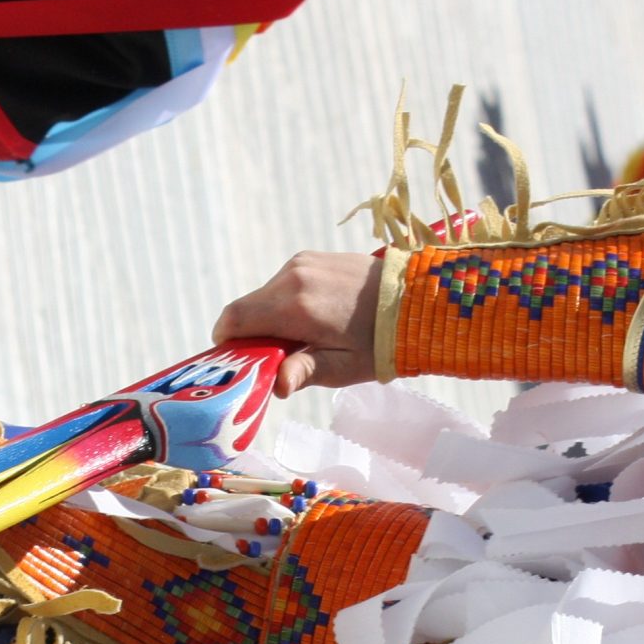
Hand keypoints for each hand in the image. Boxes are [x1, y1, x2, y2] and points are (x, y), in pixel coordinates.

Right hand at [213, 253, 383, 395]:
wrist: (417, 302)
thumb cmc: (380, 344)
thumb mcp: (343, 368)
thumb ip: (304, 373)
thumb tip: (277, 386)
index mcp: (296, 307)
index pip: (234, 319)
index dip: (226, 342)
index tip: (237, 361)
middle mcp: (293, 277)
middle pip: (246, 307)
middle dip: (249, 334)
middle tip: (274, 358)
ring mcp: (302, 263)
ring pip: (263, 295)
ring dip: (269, 318)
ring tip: (300, 340)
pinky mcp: (312, 258)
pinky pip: (282, 284)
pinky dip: (284, 303)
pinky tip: (311, 320)